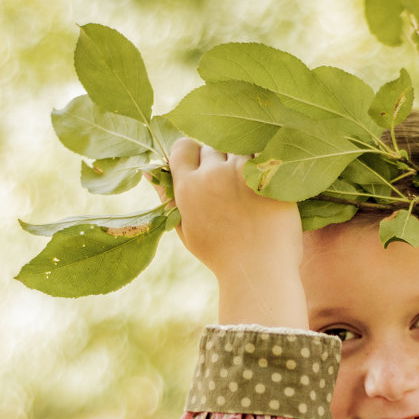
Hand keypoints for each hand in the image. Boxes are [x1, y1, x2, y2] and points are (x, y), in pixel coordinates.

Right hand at [161, 138, 308, 327]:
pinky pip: (265, 155)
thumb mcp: (185, 230)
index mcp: (187, 187)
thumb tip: (148, 172)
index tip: (203, 168)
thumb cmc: (220, 256)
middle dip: (219, 159)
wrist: (258, 273)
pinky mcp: (269, 176)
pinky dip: (264, 164)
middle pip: (212, 145)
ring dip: (242, 160)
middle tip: (229, 183)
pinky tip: (265, 183)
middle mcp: (212, 174)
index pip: (183, 147)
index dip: (193, 154)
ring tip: (248, 186)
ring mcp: (242, 173)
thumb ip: (168, 198)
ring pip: (240, 147)